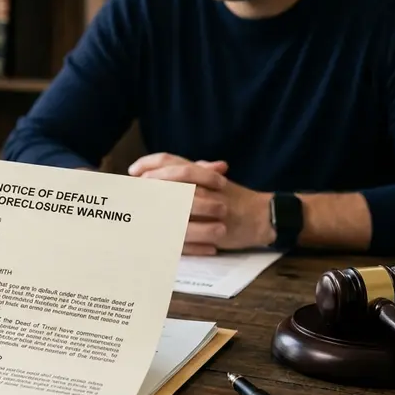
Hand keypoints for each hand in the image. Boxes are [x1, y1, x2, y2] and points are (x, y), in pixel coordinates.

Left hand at [128, 153, 274, 254]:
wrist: (263, 216)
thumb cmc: (236, 198)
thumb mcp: (214, 181)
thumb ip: (192, 175)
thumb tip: (161, 172)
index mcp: (201, 173)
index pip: (170, 160)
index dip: (148, 164)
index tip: (132, 171)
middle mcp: (202, 185)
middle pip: (166, 179)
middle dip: (146, 186)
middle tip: (131, 192)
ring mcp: (207, 205)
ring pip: (173, 204)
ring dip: (153, 208)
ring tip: (139, 214)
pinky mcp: (210, 226)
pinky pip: (185, 230)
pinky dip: (169, 232)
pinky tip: (155, 234)